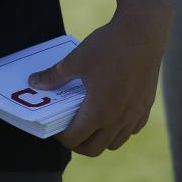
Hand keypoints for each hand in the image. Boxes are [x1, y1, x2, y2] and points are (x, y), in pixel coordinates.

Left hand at [28, 8, 169, 156]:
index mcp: (99, 111)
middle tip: (68, 129)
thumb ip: (54, 76)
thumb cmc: (109, 46)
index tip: (55, 125)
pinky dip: (119, 129)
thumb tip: (35, 83)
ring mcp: (135, 114)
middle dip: (78, 144)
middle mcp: (119, 119)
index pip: (75, 139)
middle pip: (95, 149)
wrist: (143, 32)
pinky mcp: (147, 106)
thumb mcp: (75, 60)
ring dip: (99, 139)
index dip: (61, 136)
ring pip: (115, 142)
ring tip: (88, 122)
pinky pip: (131, 129)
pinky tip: (111, 112)